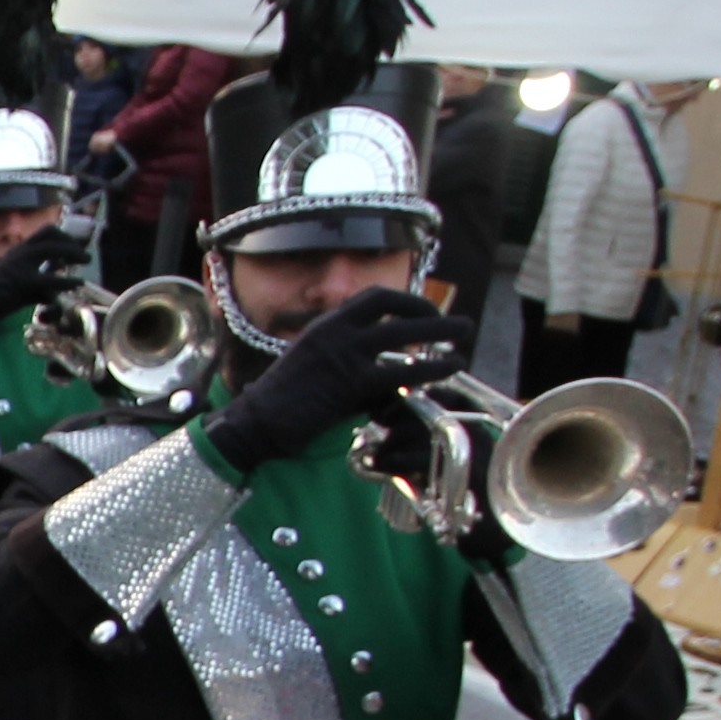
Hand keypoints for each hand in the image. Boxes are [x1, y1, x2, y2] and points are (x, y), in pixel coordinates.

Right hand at [0, 229, 81, 333]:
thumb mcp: (17, 274)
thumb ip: (37, 269)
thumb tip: (60, 269)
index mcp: (19, 249)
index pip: (46, 231)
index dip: (64, 236)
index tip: (74, 247)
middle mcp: (20, 252)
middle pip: (51, 235)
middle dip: (71, 243)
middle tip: (84, 257)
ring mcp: (22, 266)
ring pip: (52, 250)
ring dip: (73, 253)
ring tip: (84, 263)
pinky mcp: (24, 284)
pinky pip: (51, 280)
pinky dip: (68, 281)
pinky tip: (77, 283)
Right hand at [212, 291, 470, 472]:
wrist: (256, 421)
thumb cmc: (282, 402)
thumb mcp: (313, 365)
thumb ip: (346, 360)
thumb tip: (383, 372)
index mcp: (325, 324)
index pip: (373, 298)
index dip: (405, 301)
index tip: (425, 313)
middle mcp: (335, 331)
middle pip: (393, 308)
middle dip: (430, 313)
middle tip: (455, 325)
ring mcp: (343, 354)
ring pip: (403, 335)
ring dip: (440, 334)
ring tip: (463, 341)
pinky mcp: (350, 382)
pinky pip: (400, 371)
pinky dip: (429, 368)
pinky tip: (447, 371)